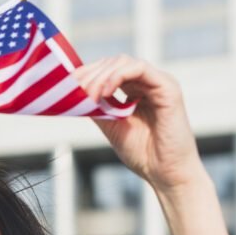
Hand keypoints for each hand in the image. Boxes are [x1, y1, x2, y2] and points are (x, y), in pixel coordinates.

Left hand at [74, 56, 206, 194]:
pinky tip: (105, 92)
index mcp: (135, 91)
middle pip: (113, 62)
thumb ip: (97, 109)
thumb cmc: (142, 153)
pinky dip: (118, 76)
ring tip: (90, 96)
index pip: (108, 70)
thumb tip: (74, 95)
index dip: (87, 73)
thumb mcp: (111, 127)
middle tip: (76, 90)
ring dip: (101, 76)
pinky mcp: (168, 87)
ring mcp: (158, 83)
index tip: (67, 84)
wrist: (166, 172)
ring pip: (124, 62)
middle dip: (90, 74)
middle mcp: (147, 83)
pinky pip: (140, 68)